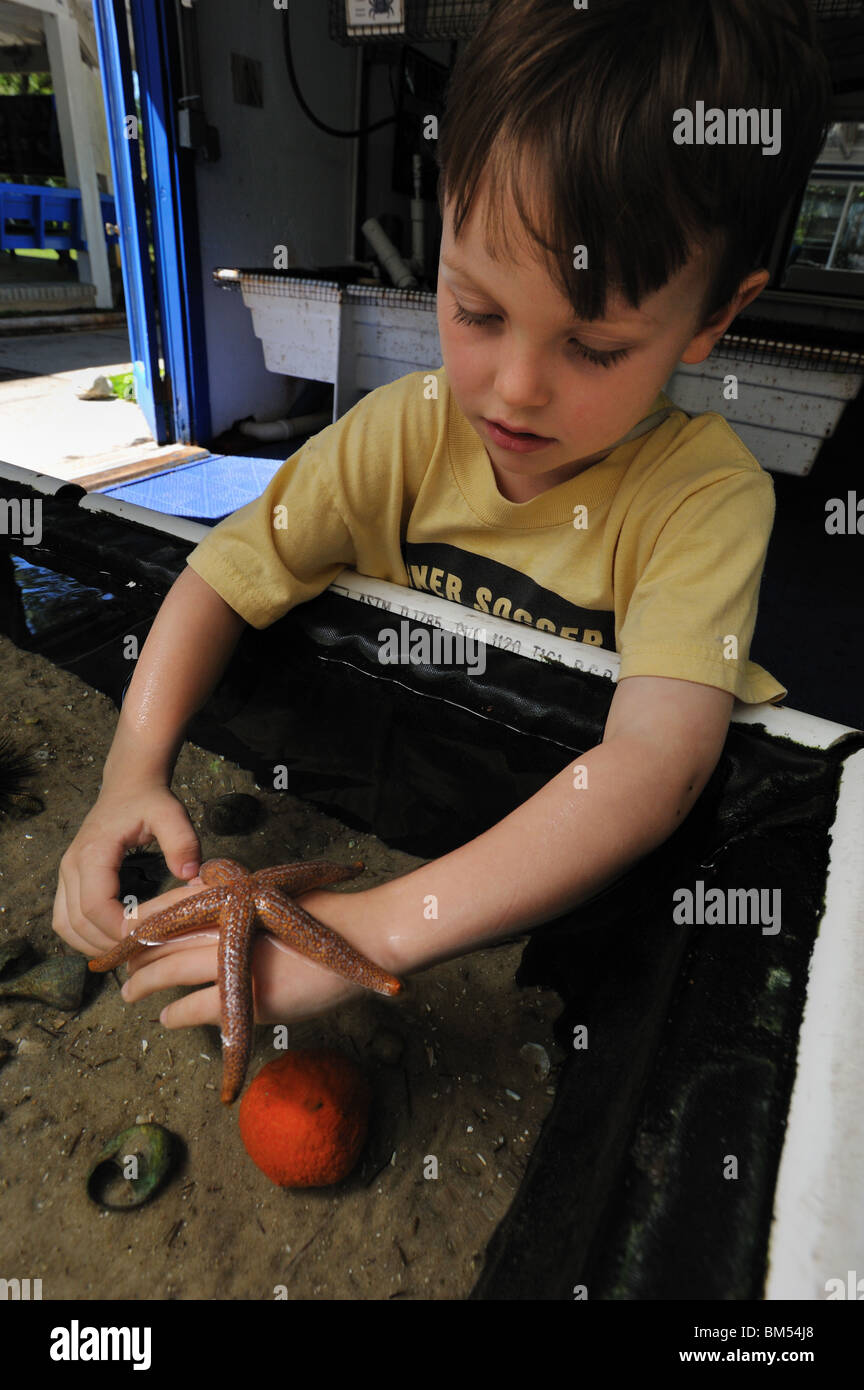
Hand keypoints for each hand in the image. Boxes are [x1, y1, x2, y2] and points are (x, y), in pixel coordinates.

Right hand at [52, 783, 201, 958]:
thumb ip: (183, 842)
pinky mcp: (68, 881)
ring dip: (95, 945)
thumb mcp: (171, 814)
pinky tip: (114, 939)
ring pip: (67, 927)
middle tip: (146, 951)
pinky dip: (85, 937)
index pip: (95, 906)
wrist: (128, 785)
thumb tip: (191, 876)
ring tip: (130, 950)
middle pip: (78, 924)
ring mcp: (65, 875)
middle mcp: (70, 867)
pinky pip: (66, 920)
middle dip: (110, 943)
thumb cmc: (149, 800)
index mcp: (92, 853)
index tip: (152, 935)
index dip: (120, 928)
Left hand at [121, 886, 369, 1029]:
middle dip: (135, 954)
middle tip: (120, 965)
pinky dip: (175, 1014)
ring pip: (170, 972)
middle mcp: (225, 925)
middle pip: (163, 939)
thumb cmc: (322, 912)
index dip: (144, 921)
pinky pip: (195, 1008)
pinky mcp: (246, 995)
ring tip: (130, 992)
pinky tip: (166, 1017)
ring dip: (144, 983)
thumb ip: (235, 899)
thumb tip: (198, 900)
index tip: (126, 931)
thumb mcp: (272, 894)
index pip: (171, 906)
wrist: (358, 939)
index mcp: (231, 898)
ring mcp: (233, 960)